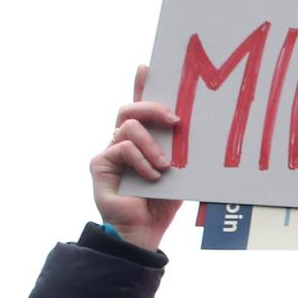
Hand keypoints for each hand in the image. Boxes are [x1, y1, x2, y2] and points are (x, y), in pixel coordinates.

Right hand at [89, 66, 182, 252]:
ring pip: (128, 126)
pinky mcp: (100, 164)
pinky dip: (141, 161)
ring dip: (152, 144)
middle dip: (154, 107)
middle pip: (131, 108)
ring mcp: (110, 151)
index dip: (142, 85)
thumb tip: (198, 125)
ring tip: (166, 166)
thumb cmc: (164, 201)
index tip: (147, 67)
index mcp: (144, 139)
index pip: (141, 106)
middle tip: (176, 121)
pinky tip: (153, 177)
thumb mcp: (180, 169)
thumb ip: (181, 147)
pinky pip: (121, 148)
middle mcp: (123, 141)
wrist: (144, 231)